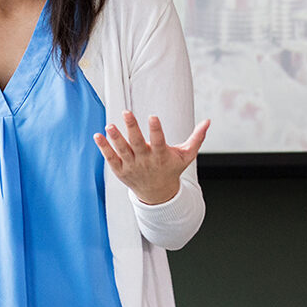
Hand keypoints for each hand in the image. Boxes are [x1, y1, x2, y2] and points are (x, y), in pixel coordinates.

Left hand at [94, 111, 208, 204]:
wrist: (158, 194)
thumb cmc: (172, 169)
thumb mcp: (186, 156)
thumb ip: (197, 138)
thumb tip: (209, 121)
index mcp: (161, 156)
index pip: (159, 141)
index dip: (156, 129)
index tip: (153, 116)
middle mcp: (145, 161)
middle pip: (137, 143)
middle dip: (132, 128)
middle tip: (126, 112)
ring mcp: (132, 166)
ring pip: (122, 151)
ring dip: (115, 138)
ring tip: (109, 125)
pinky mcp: (120, 170)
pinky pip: (110, 158)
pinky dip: (104, 148)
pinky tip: (97, 135)